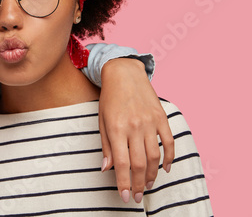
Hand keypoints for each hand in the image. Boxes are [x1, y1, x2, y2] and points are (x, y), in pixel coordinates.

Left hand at [98, 58, 173, 203]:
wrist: (124, 74)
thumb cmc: (109, 99)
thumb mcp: (101, 121)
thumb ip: (106, 146)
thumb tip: (107, 169)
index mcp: (116, 128)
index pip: (121, 163)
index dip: (124, 183)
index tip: (126, 196)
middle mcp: (134, 126)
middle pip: (139, 163)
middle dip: (139, 184)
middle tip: (138, 196)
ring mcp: (149, 121)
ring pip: (155, 156)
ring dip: (153, 174)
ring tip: (149, 185)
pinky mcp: (161, 117)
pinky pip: (169, 142)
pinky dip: (169, 157)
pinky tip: (165, 168)